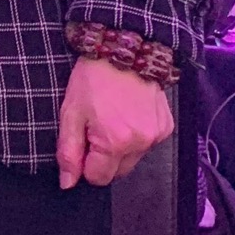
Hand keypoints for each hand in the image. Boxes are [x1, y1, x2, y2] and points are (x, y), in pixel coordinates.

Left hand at [56, 56, 173, 189]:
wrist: (124, 51)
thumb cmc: (93, 80)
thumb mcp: (70, 114)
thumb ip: (68, 152)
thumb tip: (68, 183)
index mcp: (115, 143)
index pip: (98, 178)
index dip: (85, 165)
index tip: (82, 143)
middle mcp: (141, 143)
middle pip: (117, 172)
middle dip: (102, 158)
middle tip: (94, 128)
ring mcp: (156, 135)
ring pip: (132, 159)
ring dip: (120, 148)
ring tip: (111, 118)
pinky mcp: (166, 126)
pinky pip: (146, 144)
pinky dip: (135, 136)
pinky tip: (127, 115)